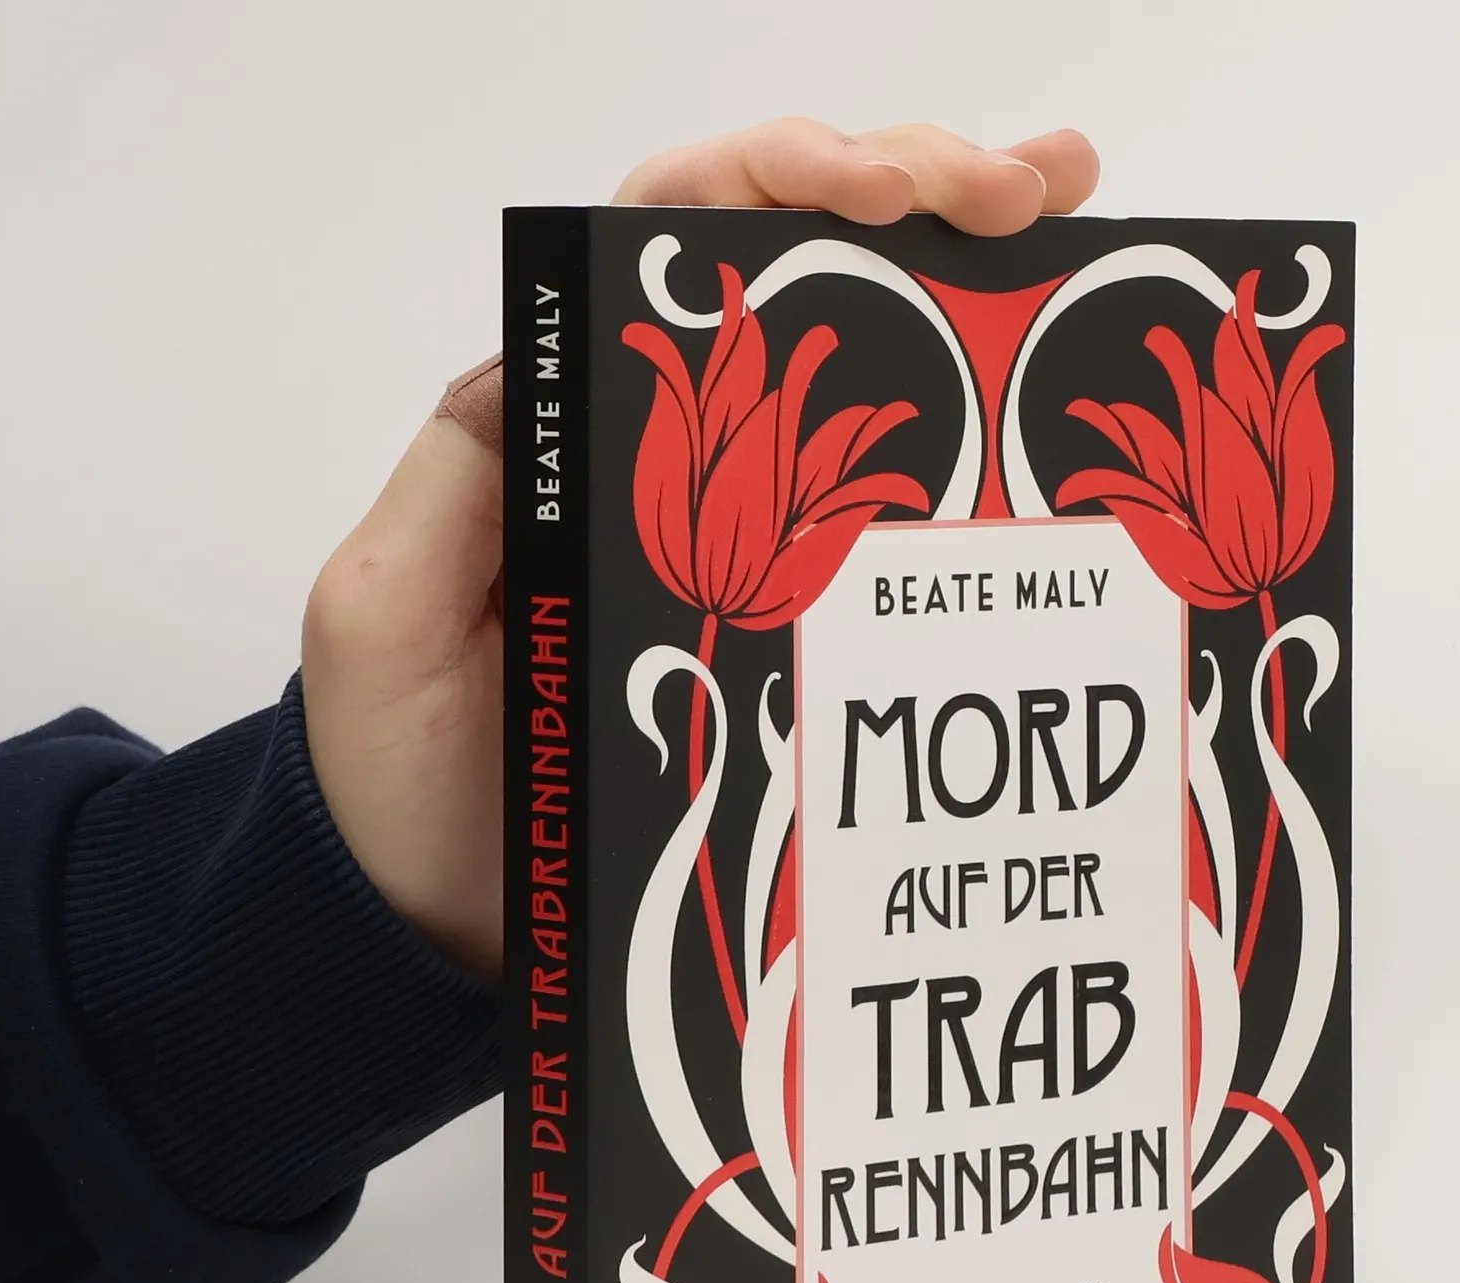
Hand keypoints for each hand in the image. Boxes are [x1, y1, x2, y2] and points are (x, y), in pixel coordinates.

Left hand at [300, 120, 1100, 981]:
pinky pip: (883, 510)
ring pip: (859, 362)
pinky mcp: (784, 623)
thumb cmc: (401, 783)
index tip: (882, 191)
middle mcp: (663, 460)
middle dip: (917, 190)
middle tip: (1035, 187)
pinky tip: (1042, 402)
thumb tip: (539, 357)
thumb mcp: (386, 619)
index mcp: (563, 428)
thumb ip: (452, 487)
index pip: (669, 242)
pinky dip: (968, 437)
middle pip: (792, 268)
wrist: (451, 925)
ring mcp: (739, 538)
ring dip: (966, 277)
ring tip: (1074, 221)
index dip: (776, 180)